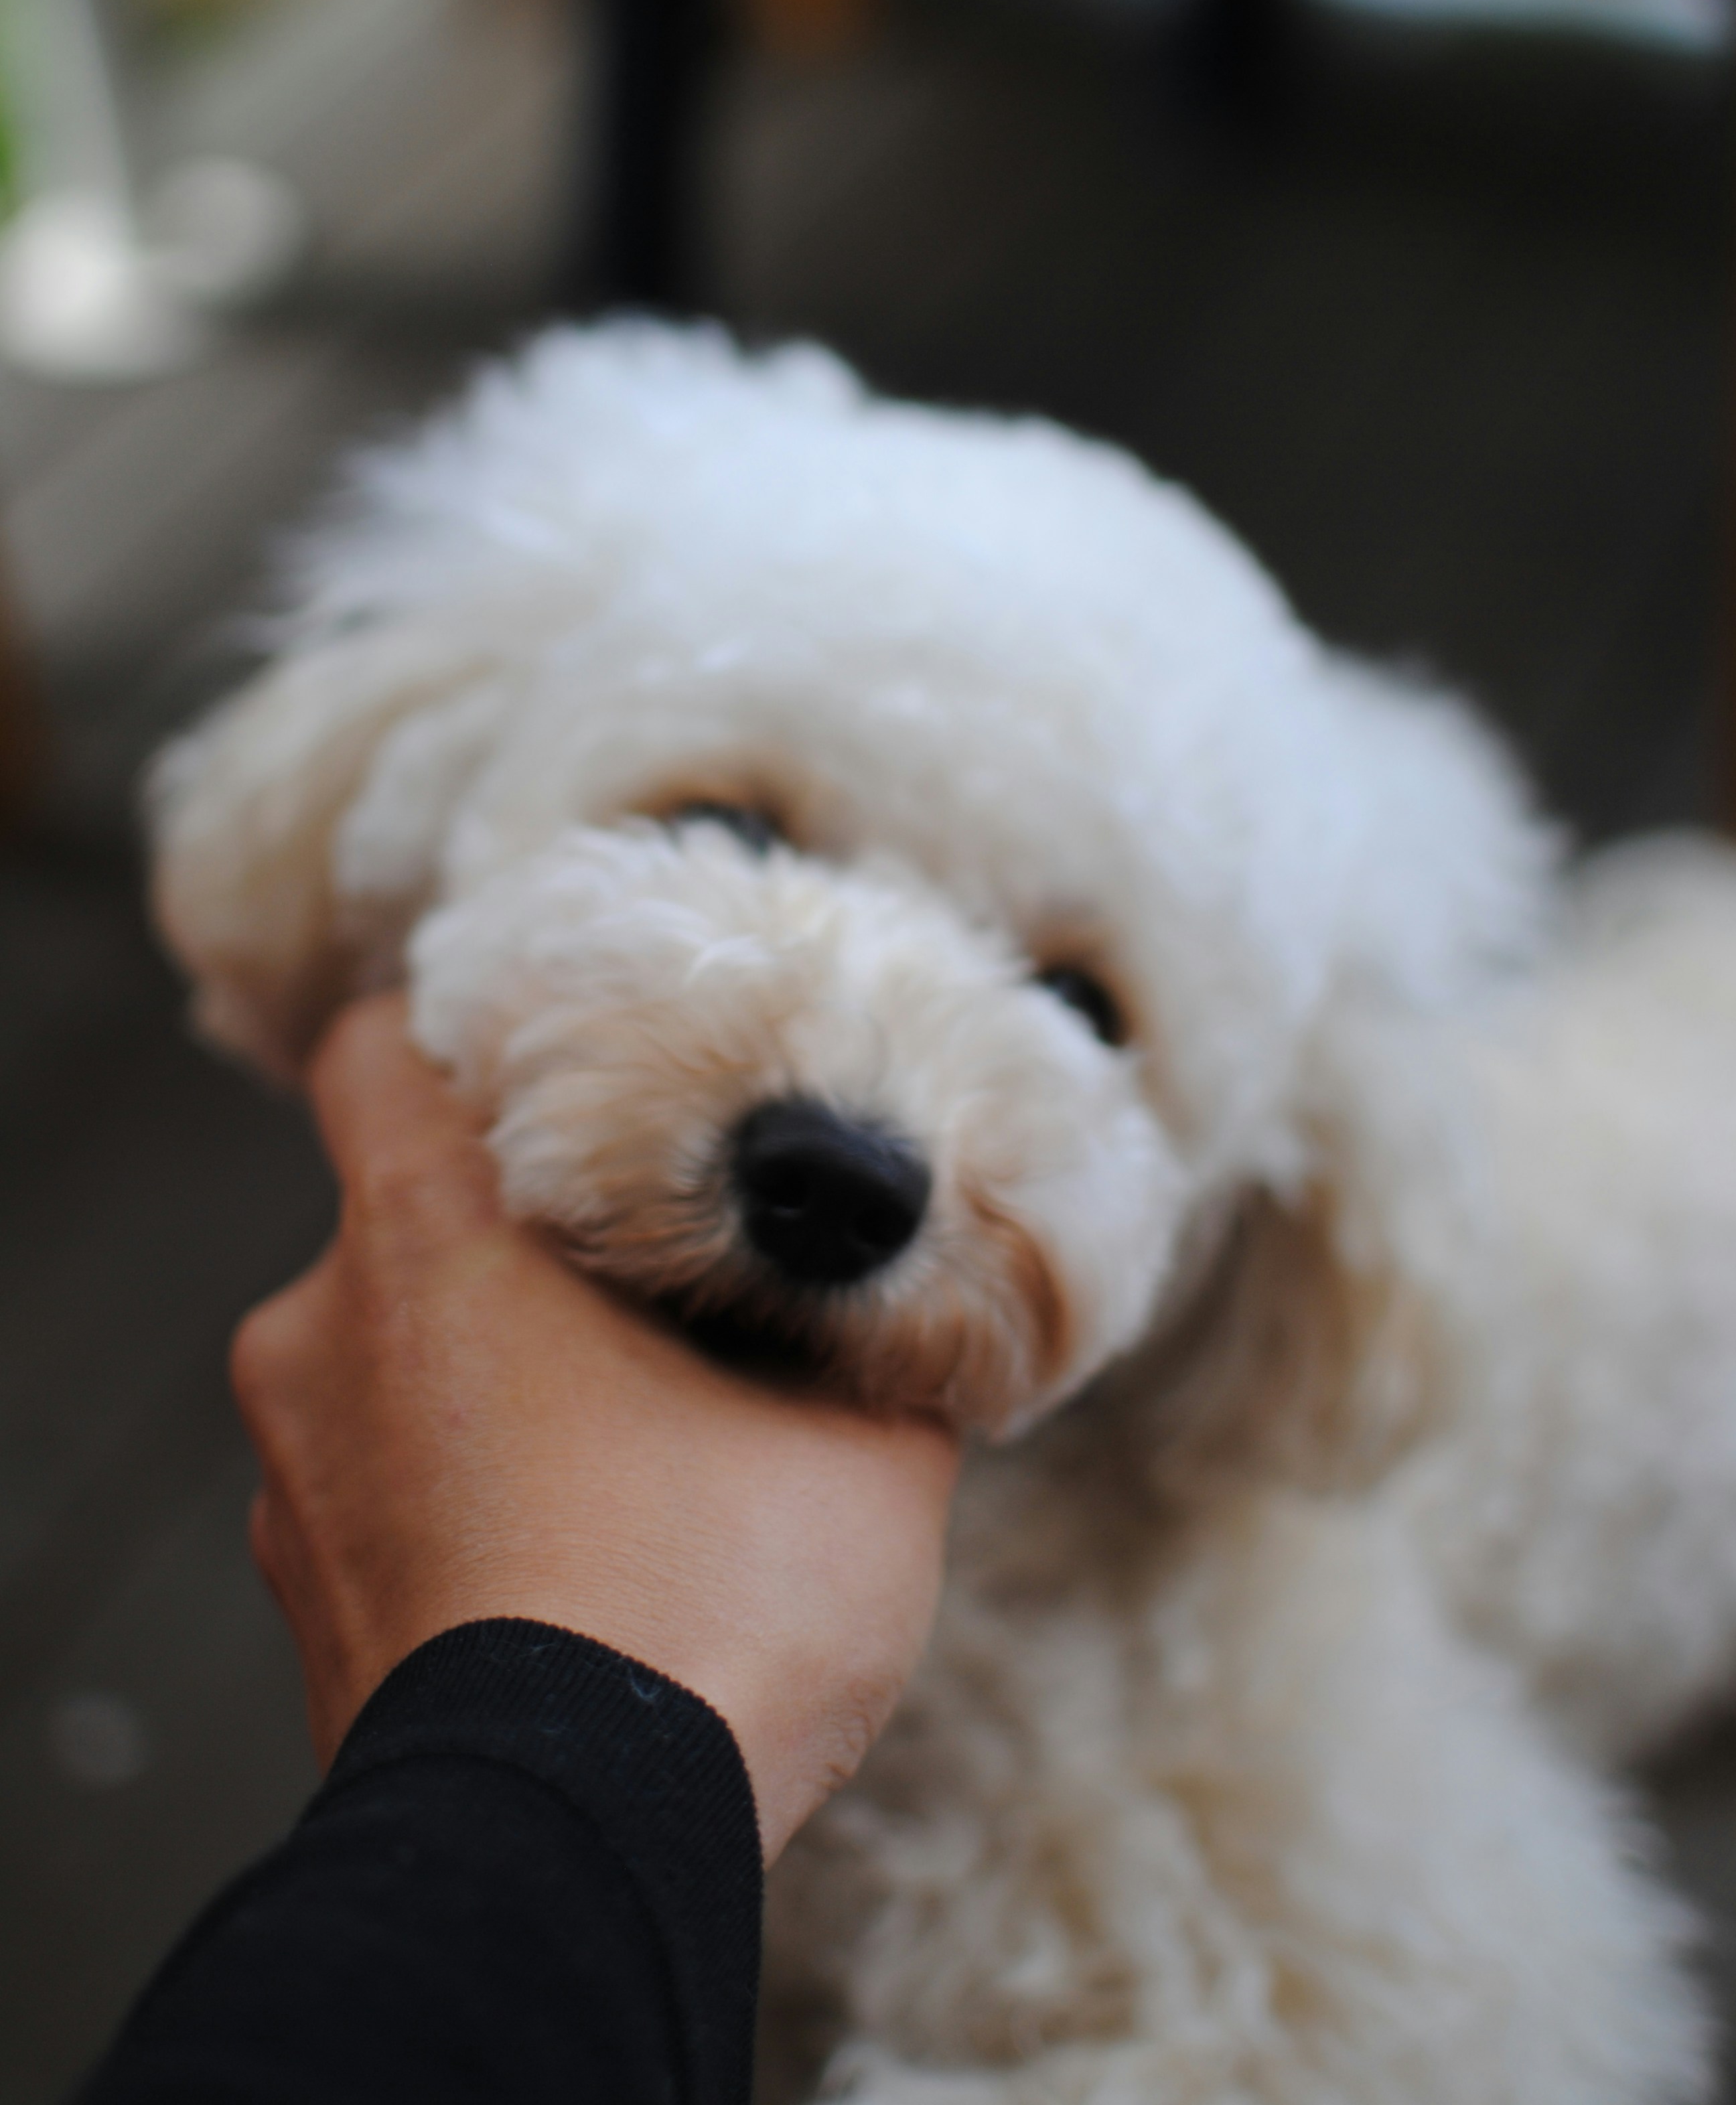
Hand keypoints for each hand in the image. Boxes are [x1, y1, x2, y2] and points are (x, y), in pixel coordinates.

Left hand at [231, 993, 957, 1858]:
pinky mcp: (307, 1609)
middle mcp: (323, 1342)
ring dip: (489, 1388)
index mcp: (430, 1244)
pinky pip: (383, 1497)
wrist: (571, 1858)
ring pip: (393, 1373)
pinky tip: (576, 1564)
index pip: (378, 1055)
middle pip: (404, 1225)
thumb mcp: (860, 1445)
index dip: (457, 1043)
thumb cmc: (708, 1608)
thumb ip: (865, 1337)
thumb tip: (903, 1296)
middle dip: (520, 1252)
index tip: (550, 1077)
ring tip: (628, 1458)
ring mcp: (295, 1487)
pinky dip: (460, 1503)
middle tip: (647, 1300)